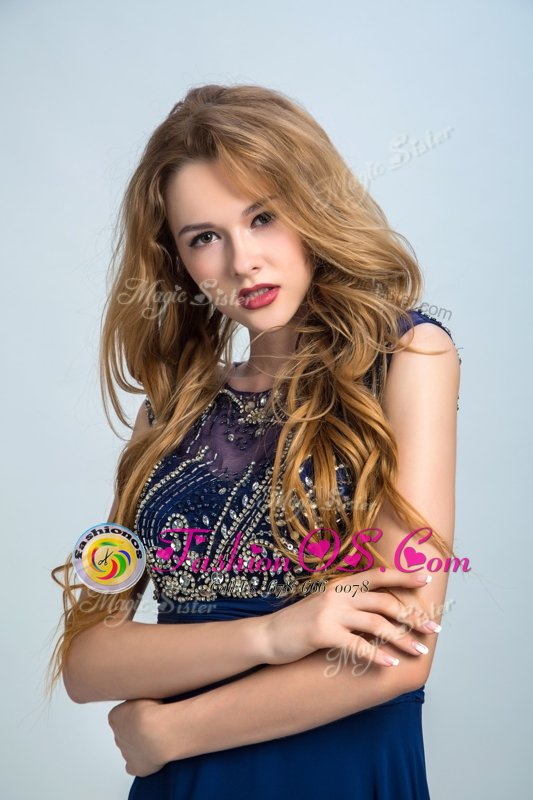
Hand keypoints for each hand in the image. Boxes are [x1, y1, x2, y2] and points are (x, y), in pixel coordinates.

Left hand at [108, 698, 170, 776]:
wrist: (159, 730)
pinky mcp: (135, 767)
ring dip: (142, 744)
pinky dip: (141, 763)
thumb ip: (140, 698)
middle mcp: (117, 735)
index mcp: (115, 717)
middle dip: (137, 730)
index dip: (135, 714)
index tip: (146, 712)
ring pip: (131, 748)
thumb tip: (145, 698)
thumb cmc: (153, 710)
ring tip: (159, 738)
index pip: (122, 715)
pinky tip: (152, 756)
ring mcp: (125, 752)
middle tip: (154, 725)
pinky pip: (134, 766)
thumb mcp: (145, 692)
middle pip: (126, 732)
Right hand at [262, 568, 439, 666]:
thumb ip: (351, 603)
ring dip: (402, 639)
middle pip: (385, 602)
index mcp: (342, 584)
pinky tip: (390, 664)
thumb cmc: (301, 623)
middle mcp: (339, 594)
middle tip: (433, 629)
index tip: (426, 578)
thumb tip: (383, 611)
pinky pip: (357, 645)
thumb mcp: (327, 605)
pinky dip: (376, 655)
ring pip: (376, 624)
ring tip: (419, 652)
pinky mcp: (322, 633)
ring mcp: (330, 612)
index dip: (403, 575)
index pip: (378, 575)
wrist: (268, 635)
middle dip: (412, 616)